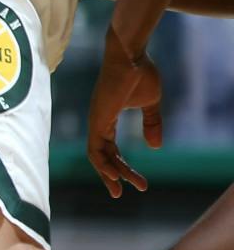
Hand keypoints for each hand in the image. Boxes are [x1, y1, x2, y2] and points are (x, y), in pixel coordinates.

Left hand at [86, 29, 162, 197]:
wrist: (131, 55)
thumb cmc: (140, 73)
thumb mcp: (150, 103)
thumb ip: (151, 124)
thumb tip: (155, 147)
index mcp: (107, 118)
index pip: (110, 149)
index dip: (120, 166)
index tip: (136, 182)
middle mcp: (98, 122)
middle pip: (102, 156)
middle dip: (113, 176)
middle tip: (121, 193)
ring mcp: (95, 120)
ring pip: (97, 156)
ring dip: (109, 173)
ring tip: (119, 189)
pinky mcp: (97, 119)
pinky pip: (94, 147)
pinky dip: (102, 163)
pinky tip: (113, 175)